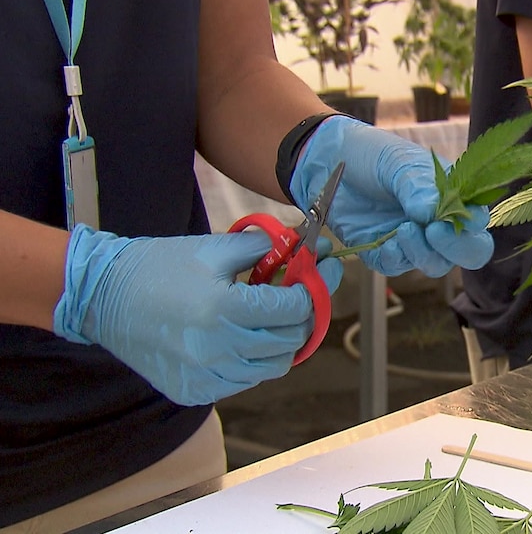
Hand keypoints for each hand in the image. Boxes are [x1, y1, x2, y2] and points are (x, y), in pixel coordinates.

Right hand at [53, 225, 342, 405]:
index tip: (323, 270)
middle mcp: (216, 350)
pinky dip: (253, 361)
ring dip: (281, 342)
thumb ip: (264, 248)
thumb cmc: (157, 265)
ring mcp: (204, 376)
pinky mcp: (193, 392)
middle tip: (302, 294)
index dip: (316, 288)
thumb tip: (303, 246)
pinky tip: (243, 338)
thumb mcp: (214, 248)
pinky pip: (242, 381)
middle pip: (291, 342)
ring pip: (272, 368)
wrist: (102, 297)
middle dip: (304, 315)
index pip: (295, 309)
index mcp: (223, 310)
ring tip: (271, 317)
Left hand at [290, 115, 492, 276]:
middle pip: (467, 252)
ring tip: (402, 230)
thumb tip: (433, 213)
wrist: (327, 161)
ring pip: (434, 264)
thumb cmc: (371, 155)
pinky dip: (394, 259)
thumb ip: (418, 187)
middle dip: (455, 249)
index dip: (471, 228)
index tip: (449, 220)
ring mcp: (413, 240)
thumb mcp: (398, 163)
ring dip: (422, 252)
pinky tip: (384, 245)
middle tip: (433, 232)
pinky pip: (397, 267)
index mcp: (452, 196)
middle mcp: (438, 222)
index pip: (477, 222)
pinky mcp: (384, 251)